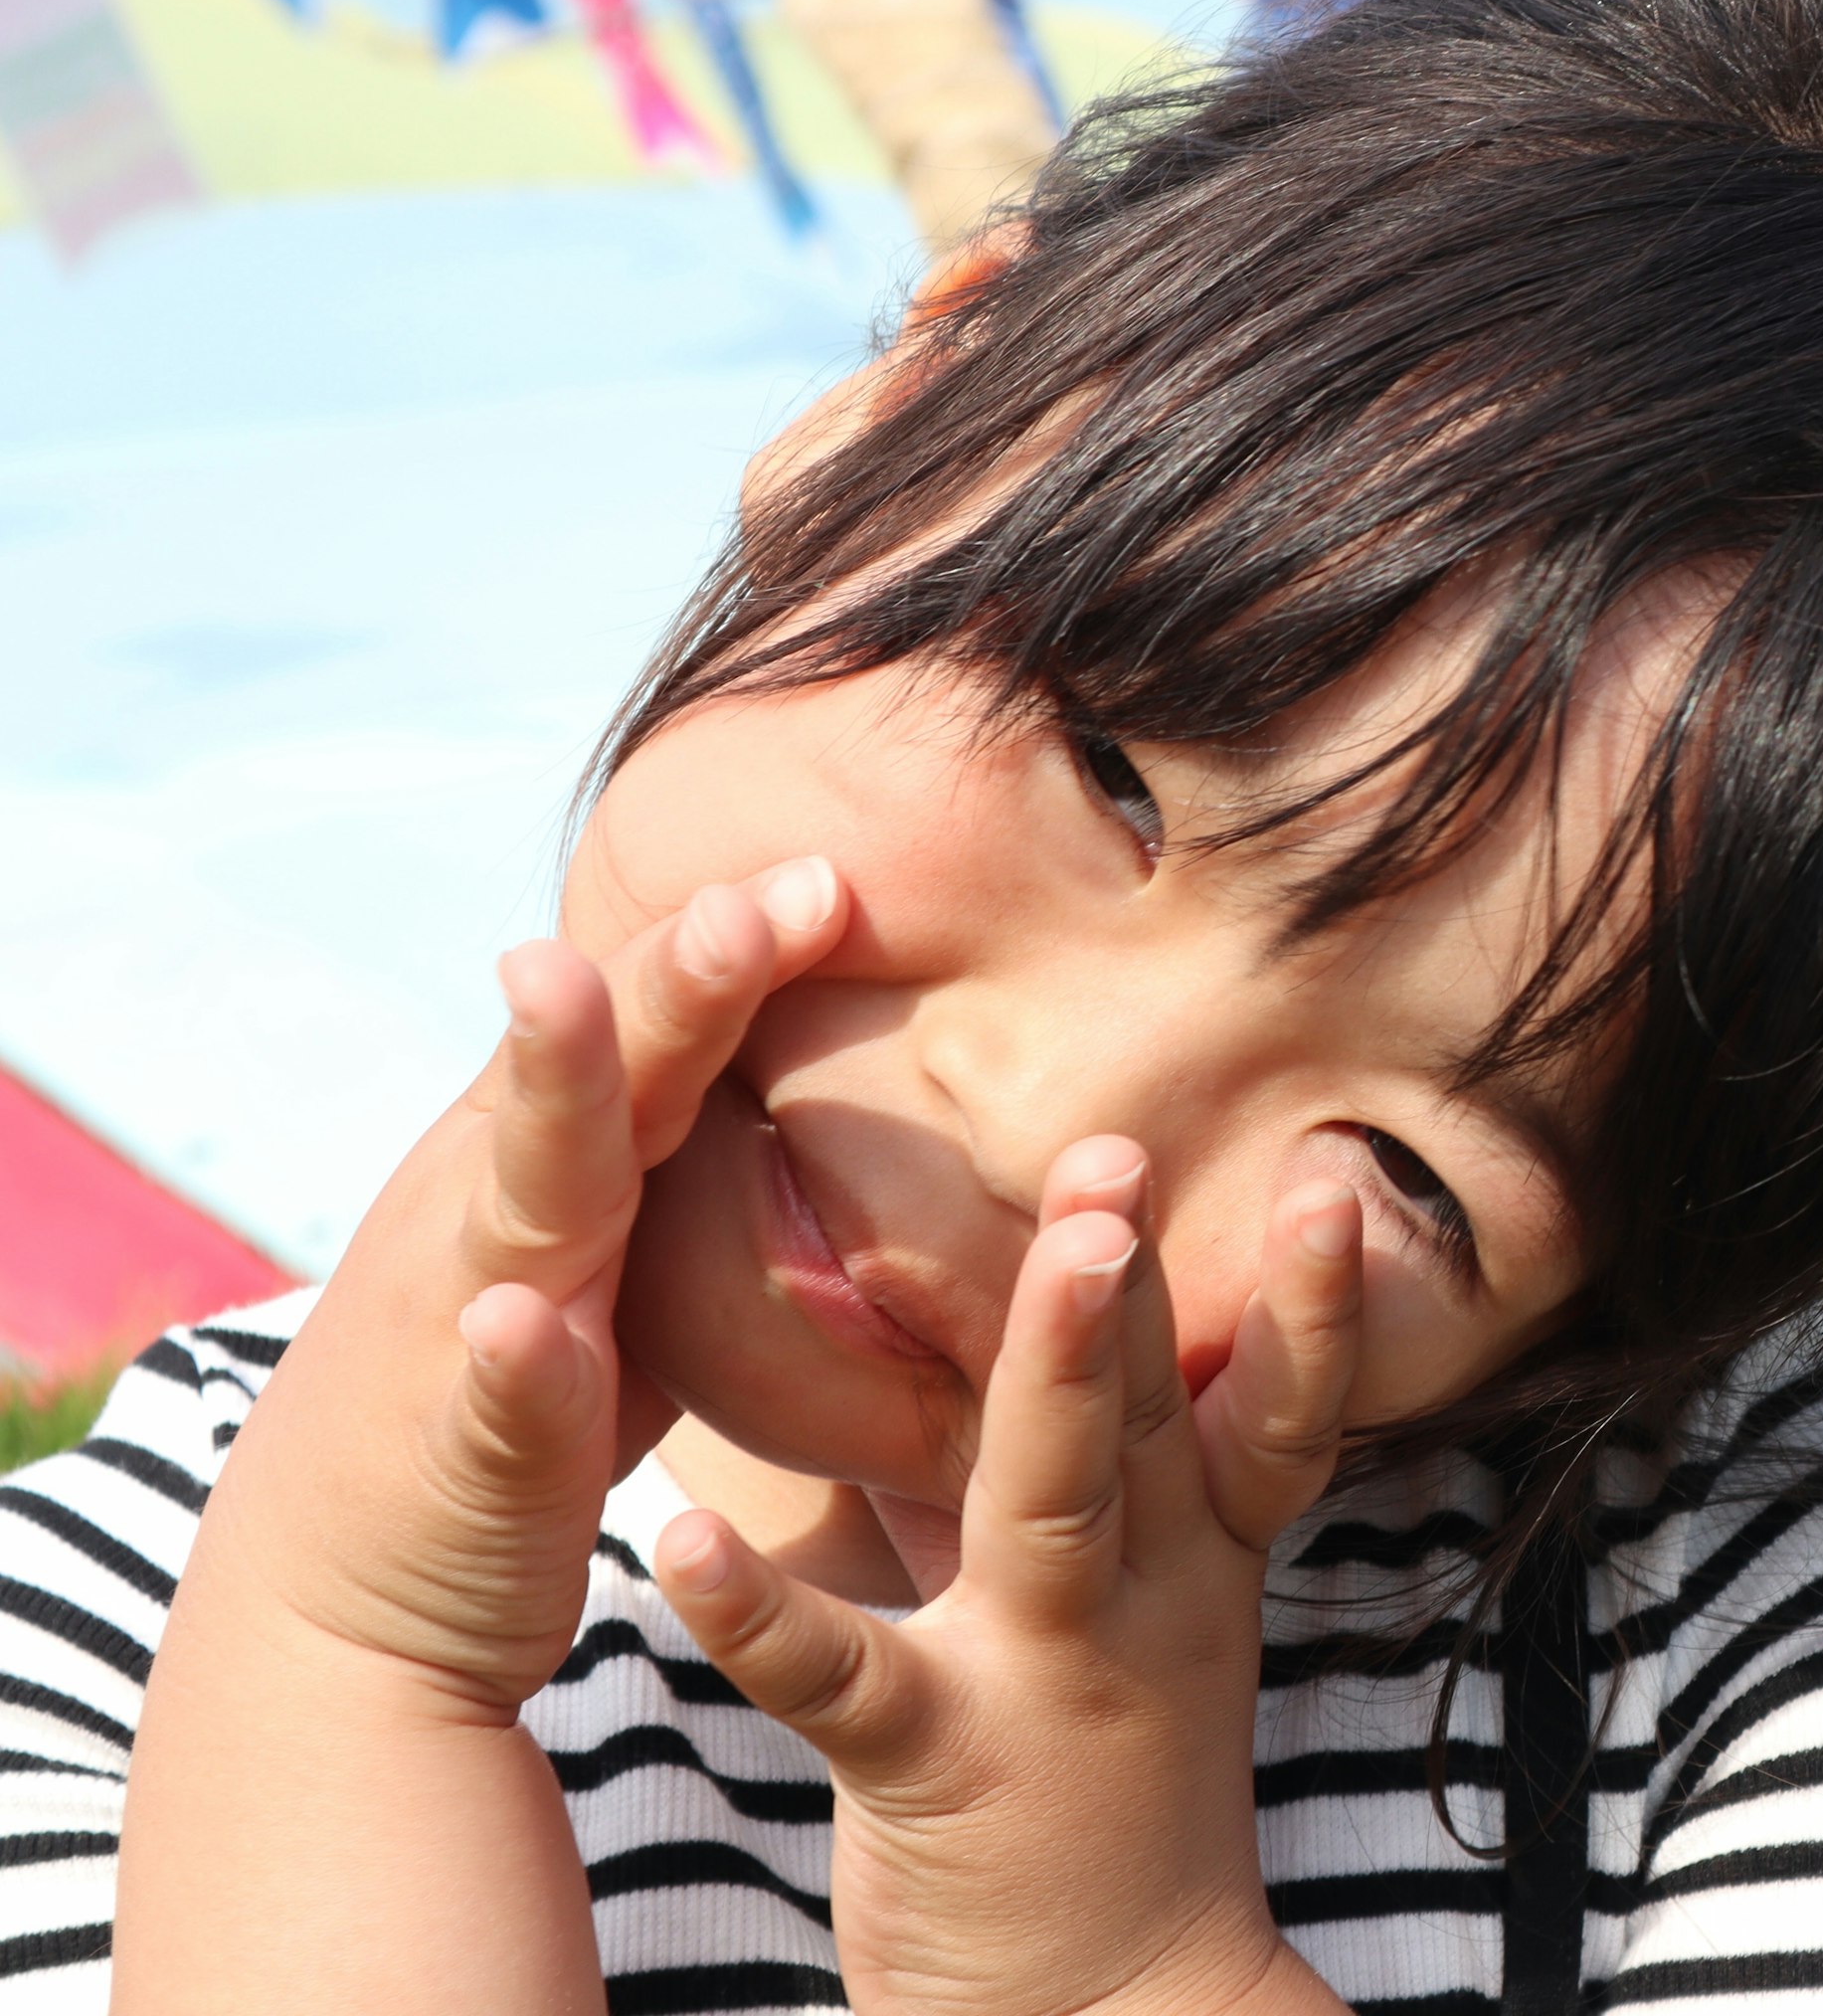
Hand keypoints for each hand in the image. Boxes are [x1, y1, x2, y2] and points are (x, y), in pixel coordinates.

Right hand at [187, 858, 851, 1716]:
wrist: (337, 1605)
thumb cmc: (504, 1410)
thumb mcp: (598, 1261)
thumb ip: (672, 1161)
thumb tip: (807, 1066)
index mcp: (548, 1168)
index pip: (646, 1032)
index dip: (726, 951)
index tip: (831, 873)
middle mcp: (493, 1216)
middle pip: (593, 1073)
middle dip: (668, 978)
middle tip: (765, 891)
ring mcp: (467, 1324)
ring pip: (524, 1192)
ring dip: (550, 1091)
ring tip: (566, 989)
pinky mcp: (462, 1457)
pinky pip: (488, 1400)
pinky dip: (508, 1360)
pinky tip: (518, 1321)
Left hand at [657, 1138, 1366, 2015]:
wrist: (1110, 2014)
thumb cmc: (1095, 1787)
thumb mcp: (1118, 1609)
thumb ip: (1056, 1467)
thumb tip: (1001, 1307)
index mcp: (1191, 1556)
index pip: (1264, 1404)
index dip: (1304, 1296)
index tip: (1324, 1171)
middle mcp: (1143, 1595)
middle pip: (1150, 1413)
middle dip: (1139, 1281)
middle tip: (1125, 1151)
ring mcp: (1048, 1672)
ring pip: (1048, 1500)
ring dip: (1054, 1369)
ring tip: (1052, 1254)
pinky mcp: (937, 1762)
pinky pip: (845, 1678)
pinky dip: (763, 1611)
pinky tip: (688, 1540)